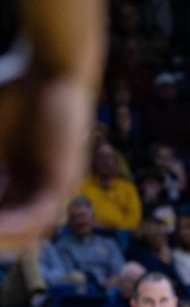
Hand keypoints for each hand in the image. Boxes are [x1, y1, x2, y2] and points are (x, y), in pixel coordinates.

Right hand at [0, 69, 92, 252]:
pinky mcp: (66, 179)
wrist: (52, 68)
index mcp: (22, 178)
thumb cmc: (15, 93)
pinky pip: (40, 215)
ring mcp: (56, 186)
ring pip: (28, 232)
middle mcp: (40, 187)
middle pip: (14, 232)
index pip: (1, 216)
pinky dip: (14, 225)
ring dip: (2, 239)